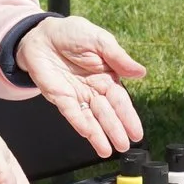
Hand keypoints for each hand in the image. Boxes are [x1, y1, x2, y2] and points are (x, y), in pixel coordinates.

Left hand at [13, 17, 145, 157]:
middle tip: (125, 146)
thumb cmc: (72, 34)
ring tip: (108, 150)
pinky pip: (71, 112)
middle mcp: (93, 91)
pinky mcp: (59, 97)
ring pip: (91, 118)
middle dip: (116, 130)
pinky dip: (79, 122)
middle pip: (107, 114)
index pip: (120, 101)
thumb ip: (118, 57)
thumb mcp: (100, 40)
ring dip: (99, 135)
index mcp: (107, 78)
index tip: (137, 133)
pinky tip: (88, 134)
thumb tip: (141, 72)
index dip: (129, 117)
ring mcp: (76, 96)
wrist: (41, 33)